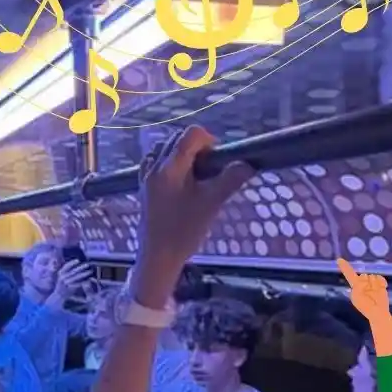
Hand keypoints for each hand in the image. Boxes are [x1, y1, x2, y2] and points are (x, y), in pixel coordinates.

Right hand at [53, 259, 93, 297]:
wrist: (58, 295)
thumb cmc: (62, 284)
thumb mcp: (62, 276)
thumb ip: (68, 271)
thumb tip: (78, 265)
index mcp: (60, 273)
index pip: (66, 267)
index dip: (72, 263)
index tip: (78, 260)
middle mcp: (62, 278)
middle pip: (73, 271)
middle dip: (80, 268)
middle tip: (87, 265)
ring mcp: (65, 283)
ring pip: (76, 277)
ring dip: (84, 274)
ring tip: (90, 272)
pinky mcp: (69, 288)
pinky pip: (77, 284)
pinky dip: (83, 281)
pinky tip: (88, 279)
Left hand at [133, 126, 251, 301]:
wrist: (158, 256)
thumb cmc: (184, 231)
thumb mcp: (212, 204)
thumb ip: (230, 180)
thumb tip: (248, 164)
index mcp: (170, 167)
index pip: (190, 135)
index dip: (209, 140)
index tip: (217, 160)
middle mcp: (154, 167)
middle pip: (177, 139)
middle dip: (197, 147)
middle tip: (210, 169)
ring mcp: (145, 177)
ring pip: (164, 149)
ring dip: (182, 154)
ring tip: (196, 175)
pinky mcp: (143, 188)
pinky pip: (155, 163)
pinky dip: (169, 164)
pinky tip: (180, 182)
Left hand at [337, 258, 390, 322]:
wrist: (378, 311)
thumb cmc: (366, 306)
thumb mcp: (358, 297)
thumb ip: (358, 287)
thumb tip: (364, 279)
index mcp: (355, 286)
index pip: (349, 274)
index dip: (344, 266)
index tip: (339, 259)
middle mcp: (363, 282)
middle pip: (363, 276)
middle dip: (366, 283)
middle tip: (368, 292)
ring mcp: (372, 282)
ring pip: (372, 276)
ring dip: (374, 285)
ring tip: (375, 293)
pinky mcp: (380, 283)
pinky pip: (380, 278)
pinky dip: (381, 282)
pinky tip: (382, 288)